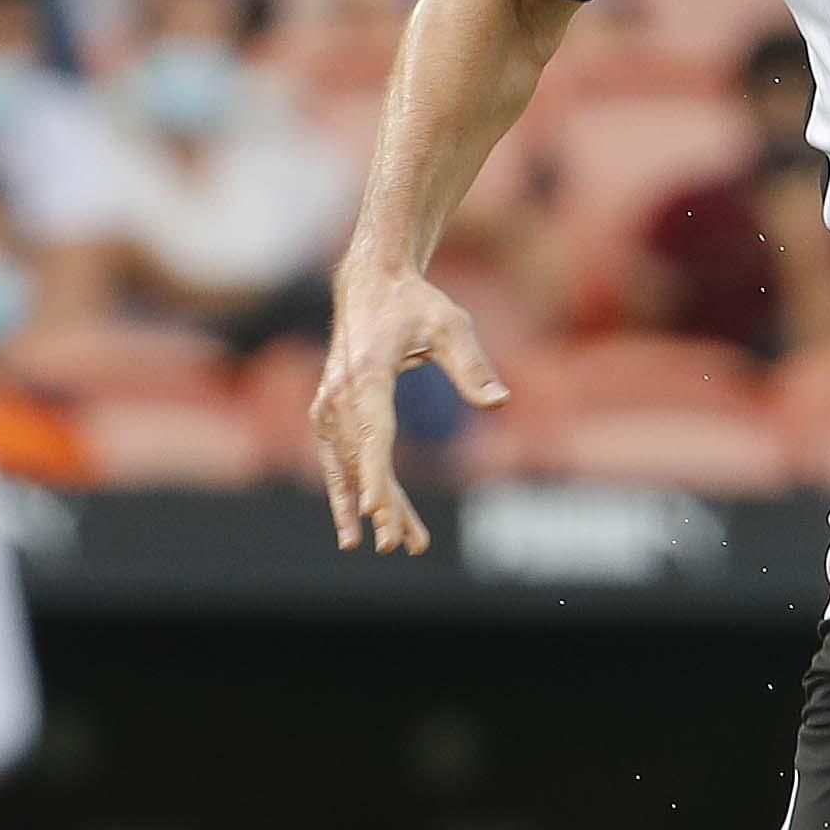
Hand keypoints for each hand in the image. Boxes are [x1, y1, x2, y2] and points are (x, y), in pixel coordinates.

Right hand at [312, 259, 505, 554]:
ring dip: (370, 506)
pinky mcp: (329, 413)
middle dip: (380, 506)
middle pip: (362, 460)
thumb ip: (473, 366)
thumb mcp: (451, 326)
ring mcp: (328, 405)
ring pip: (350, 467)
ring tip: (398, 545)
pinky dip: (348, 492)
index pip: (373, 433)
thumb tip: (500, 401)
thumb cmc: (416, 305)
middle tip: (399, 545)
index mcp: (366, 373)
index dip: (376, 476)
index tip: (379, 511)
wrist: (371, 284)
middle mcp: (339, 394)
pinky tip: (359, 524)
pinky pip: (338, 460)